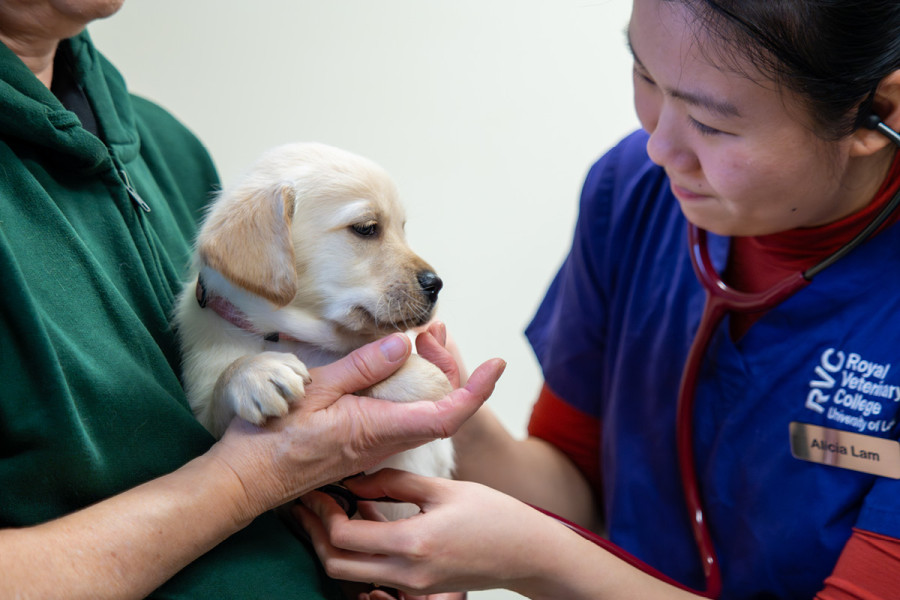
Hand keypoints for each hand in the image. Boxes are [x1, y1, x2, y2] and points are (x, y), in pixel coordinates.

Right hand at [207, 333, 505, 519]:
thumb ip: (363, 368)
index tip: (496, 364)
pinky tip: (395, 367)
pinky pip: (401, 418)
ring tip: (425, 340)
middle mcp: (386, 442)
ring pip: (422, 414)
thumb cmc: (274, 438)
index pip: (447, 414)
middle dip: (452, 370)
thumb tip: (403, 345)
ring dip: (433, 378)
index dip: (477, 391)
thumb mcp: (316, 390)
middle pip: (441, 409)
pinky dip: (409, 389)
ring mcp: (376, 446)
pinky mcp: (363, 444)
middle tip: (436, 332)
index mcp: (380, 428)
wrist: (247, 481)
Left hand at [294, 469, 571, 597]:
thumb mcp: (443, 489)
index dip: (323, 513)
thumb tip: (354, 480)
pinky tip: (360, 522)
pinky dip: (357, 554)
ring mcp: (411, 587)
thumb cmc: (491, 515)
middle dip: (316, 534)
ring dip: (333, 546)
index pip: (345, 537)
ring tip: (327, 512)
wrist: (525, 552)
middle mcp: (406, 573)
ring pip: (349, 575)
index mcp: (413, 544)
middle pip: (336, 565)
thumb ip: (395, 483)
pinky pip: (372, 575)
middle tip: (310, 504)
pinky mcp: (416, 588)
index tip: (318, 489)